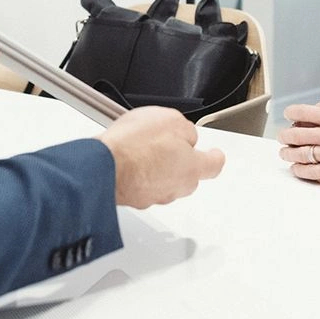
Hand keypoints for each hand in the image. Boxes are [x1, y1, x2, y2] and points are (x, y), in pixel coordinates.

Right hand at [97, 105, 226, 208]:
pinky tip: (129, 159)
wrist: (104, 166)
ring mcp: (154, 195)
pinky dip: (139, 174)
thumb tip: (185, 136)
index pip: (214, 165)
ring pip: (164, 180)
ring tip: (142, 148)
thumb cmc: (136, 145)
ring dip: (158, 167)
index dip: (214, 156)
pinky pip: (143, 184)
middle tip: (168, 143)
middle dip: (181, 159)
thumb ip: (185, 129)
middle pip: (188, 174)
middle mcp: (176, 186)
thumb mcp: (170, 120)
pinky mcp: (135, 198)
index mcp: (192, 167)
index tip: (214, 153)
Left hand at [276, 100, 319, 186]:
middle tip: (284, 137)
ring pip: (301, 154)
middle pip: (296, 134)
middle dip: (285, 136)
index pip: (303, 112)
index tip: (289, 115)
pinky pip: (312, 172)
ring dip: (288, 153)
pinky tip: (297, 168)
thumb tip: (319, 107)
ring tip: (285, 152)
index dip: (291, 113)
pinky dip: (300, 170)